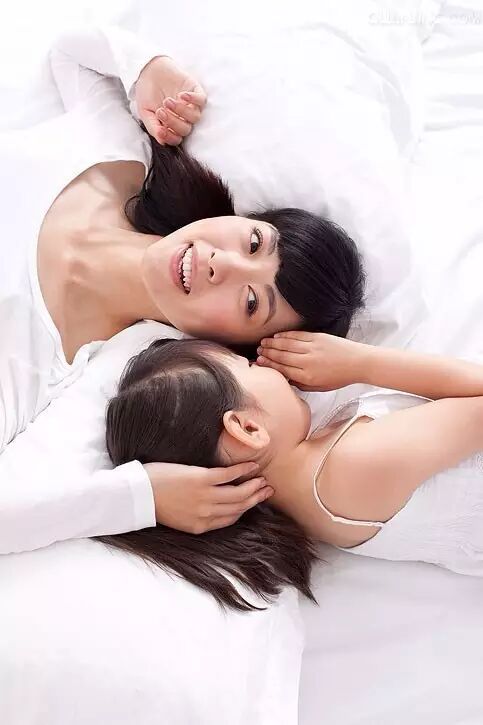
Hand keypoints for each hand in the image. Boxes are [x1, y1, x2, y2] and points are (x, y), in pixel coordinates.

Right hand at [135, 55, 206, 145]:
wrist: (148, 71)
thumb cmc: (147, 93)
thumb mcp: (145, 112)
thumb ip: (153, 127)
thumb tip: (162, 141)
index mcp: (172, 126)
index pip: (177, 138)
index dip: (170, 137)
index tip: (160, 130)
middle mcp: (184, 118)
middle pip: (186, 129)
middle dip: (173, 122)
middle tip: (160, 111)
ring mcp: (191, 105)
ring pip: (195, 117)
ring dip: (181, 111)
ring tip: (167, 101)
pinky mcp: (195, 91)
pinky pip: (201, 100)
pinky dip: (193, 99)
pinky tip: (181, 95)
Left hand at [144, 461, 272, 533]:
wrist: (139, 494)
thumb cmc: (155, 503)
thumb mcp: (178, 519)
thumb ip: (197, 516)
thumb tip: (210, 507)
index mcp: (201, 526)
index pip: (230, 518)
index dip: (246, 509)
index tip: (254, 501)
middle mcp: (207, 513)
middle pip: (239, 506)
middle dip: (255, 497)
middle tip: (267, 489)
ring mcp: (206, 496)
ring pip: (239, 493)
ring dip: (254, 485)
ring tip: (263, 479)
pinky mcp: (202, 479)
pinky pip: (229, 475)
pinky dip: (243, 469)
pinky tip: (252, 465)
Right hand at [257, 331, 369, 390]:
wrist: (358, 362)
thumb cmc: (338, 377)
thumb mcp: (319, 387)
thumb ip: (301, 383)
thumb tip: (285, 378)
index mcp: (307, 376)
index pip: (282, 369)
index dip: (269, 364)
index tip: (259, 361)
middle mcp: (308, 362)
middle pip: (282, 356)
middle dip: (268, 353)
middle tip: (258, 351)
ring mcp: (312, 348)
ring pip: (287, 344)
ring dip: (273, 343)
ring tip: (263, 342)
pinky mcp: (318, 337)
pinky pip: (297, 335)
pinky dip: (285, 335)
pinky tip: (277, 336)